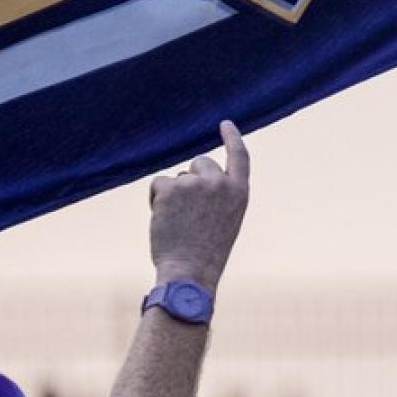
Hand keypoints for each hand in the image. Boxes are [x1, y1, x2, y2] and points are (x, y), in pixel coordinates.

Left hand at [148, 121, 250, 289]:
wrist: (190, 271)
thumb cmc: (206, 253)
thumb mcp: (225, 220)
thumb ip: (219, 195)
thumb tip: (196, 177)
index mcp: (239, 193)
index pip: (239, 156)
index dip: (232, 138)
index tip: (225, 124)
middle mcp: (220, 183)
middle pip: (201, 162)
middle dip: (191, 178)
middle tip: (188, 210)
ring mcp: (195, 183)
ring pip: (177, 177)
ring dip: (172, 195)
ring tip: (178, 223)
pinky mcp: (171, 188)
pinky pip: (158, 184)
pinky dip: (156, 199)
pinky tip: (164, 220)